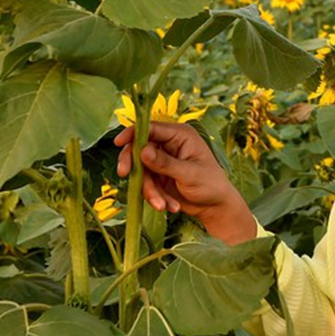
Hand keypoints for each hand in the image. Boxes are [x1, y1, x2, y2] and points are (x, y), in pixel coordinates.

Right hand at [115, 121, 255, 243]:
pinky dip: (154, 197)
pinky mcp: (157, 176)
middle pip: (139, 148)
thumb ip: (165, 163)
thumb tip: (142, 151)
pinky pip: (145, 184)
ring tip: (164, 206)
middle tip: (124, 174)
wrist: (215, 207)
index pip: (151, 128)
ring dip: (150, 190)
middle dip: (134, 164)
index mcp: (180, 135)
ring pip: (141, 170)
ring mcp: (162, 161)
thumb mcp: (189, 174)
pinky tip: (169, 206)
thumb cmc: (211, 185)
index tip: (119, 143)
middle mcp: (169, 144)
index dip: (133, 133)